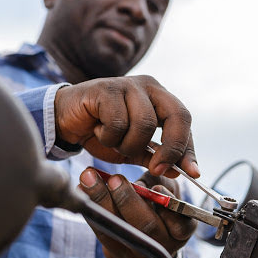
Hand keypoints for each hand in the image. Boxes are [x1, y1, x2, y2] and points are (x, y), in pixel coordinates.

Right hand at [55, 75, 199, 177]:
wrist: (65, 121)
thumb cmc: (101, 132)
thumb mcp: (132, 149)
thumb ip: (155, 157)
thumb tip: (181, 171)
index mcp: (158, 97)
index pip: (184, 120)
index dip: (188, 148)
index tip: (192, 173)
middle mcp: (147, 86)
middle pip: (176, 115)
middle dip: (170, 148)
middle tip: (156, 168)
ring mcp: (127, 84)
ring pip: (144, 124)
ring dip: (128, 144)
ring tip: (113, 141)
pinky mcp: (106, 89)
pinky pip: (118, 122)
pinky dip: (109, 136)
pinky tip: (98, 130)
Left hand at [79, 168, 195, 257]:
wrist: (146, 244)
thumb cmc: (160, 207)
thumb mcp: (169, 192)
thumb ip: (163, 181)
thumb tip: (150, 176)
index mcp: (182, 230)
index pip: (180, 222)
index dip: (167, 205)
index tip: (154, 188)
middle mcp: (162, 245)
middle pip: (146, 226)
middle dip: (129, 200)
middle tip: (115, 178)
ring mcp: (137, 252)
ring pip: (120, 229)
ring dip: (102, 201)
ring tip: (89, 177)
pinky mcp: (115, 252)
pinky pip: (102, 231)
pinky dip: (90, 209)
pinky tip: (81, 189)